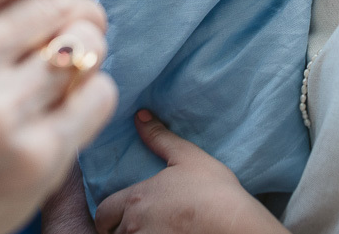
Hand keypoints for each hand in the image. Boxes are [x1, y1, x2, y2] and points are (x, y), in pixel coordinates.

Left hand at [93, 111, 285, 233]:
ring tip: (150, 232)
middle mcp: (134, 227)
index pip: (103, 213)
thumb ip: (159, 137)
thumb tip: (140, 116)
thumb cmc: (214, 191)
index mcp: (136, 199)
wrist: (235, 227)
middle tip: (137, 225)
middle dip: (119, 230)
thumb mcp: (187, 157)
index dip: (110, 214)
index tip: (122, 214)